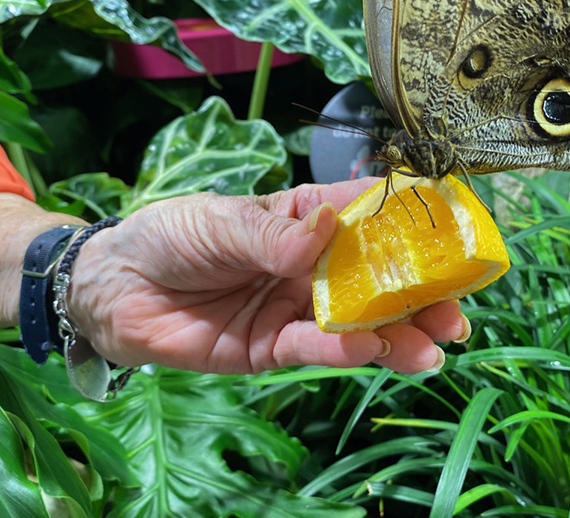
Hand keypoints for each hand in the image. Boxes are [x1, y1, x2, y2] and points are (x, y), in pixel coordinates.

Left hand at [67, 179, 468, 373]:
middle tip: (456, 309)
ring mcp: (294, 309)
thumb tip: (328, 230)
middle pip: (375, 280)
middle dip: (418, 294)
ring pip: (356, 323)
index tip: (453, 234)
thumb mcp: (221, 220)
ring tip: (434, 342)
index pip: (368, 217)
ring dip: (396, 333)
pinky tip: (373, 350)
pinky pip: (313, 350)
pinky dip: (343, 351)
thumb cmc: (170, 236)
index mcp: (305, 221)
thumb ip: (274, 233)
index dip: (411, 224)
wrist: (113, 287)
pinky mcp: (270, 349)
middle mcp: (309, 267)